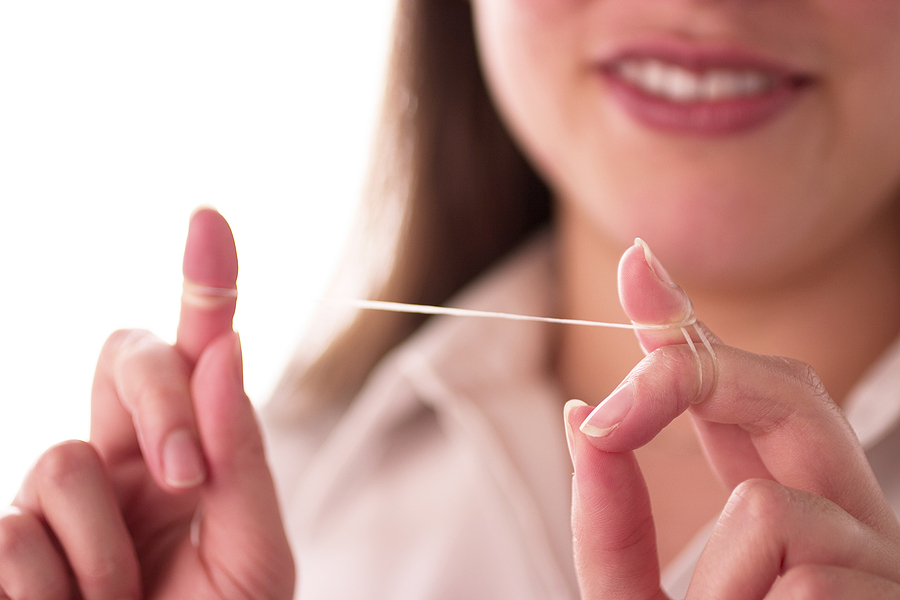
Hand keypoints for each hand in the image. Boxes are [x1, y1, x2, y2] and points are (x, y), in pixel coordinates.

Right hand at [0, 208, 294, 598]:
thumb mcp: (253, 555)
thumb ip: (242, 459)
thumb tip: (226, 352)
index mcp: (193, 455)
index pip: (197, 353)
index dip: (202, 284)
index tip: (209, 218)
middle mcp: (124, 460)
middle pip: (122, 355)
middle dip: (158, 399)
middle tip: (189, 478)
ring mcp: (57, 501)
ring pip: (59, 458)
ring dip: (104, 545)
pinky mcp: (5, 547)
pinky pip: (12, 530)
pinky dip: (53, 585)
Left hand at [566, 240, 899, 598]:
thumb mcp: (638, 596)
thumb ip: (611, 521)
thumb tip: (581, 418)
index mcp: (792, 509)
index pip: (743, 396)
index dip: (689, 329)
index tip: (638, 265)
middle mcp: (847, 518)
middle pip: (787, 391)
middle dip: (684, 379)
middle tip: (603, 421)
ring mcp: (881, 557)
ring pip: (770, 509)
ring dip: (719, 592)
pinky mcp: (895, 597)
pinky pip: (802, 583)